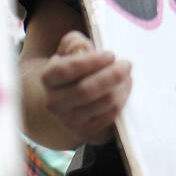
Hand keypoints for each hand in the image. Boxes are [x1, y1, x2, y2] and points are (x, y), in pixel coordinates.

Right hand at [40, 31, 132, 145]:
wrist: (69, 101)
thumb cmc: (74, 71)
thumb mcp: (69, 52)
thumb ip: (74, 43)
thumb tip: (81, 48)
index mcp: (48, 78)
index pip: (66, 70)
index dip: (91, 62)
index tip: (111, 55)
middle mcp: (54, 102)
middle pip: (86, 90)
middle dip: (112, 75)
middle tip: (127, 64)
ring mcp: (69, 120)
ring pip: (103, 102)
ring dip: (121, 87)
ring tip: (127, 77)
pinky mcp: (86, 131)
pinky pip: (110, 116)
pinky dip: (122, 101)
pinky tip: (124, 90)